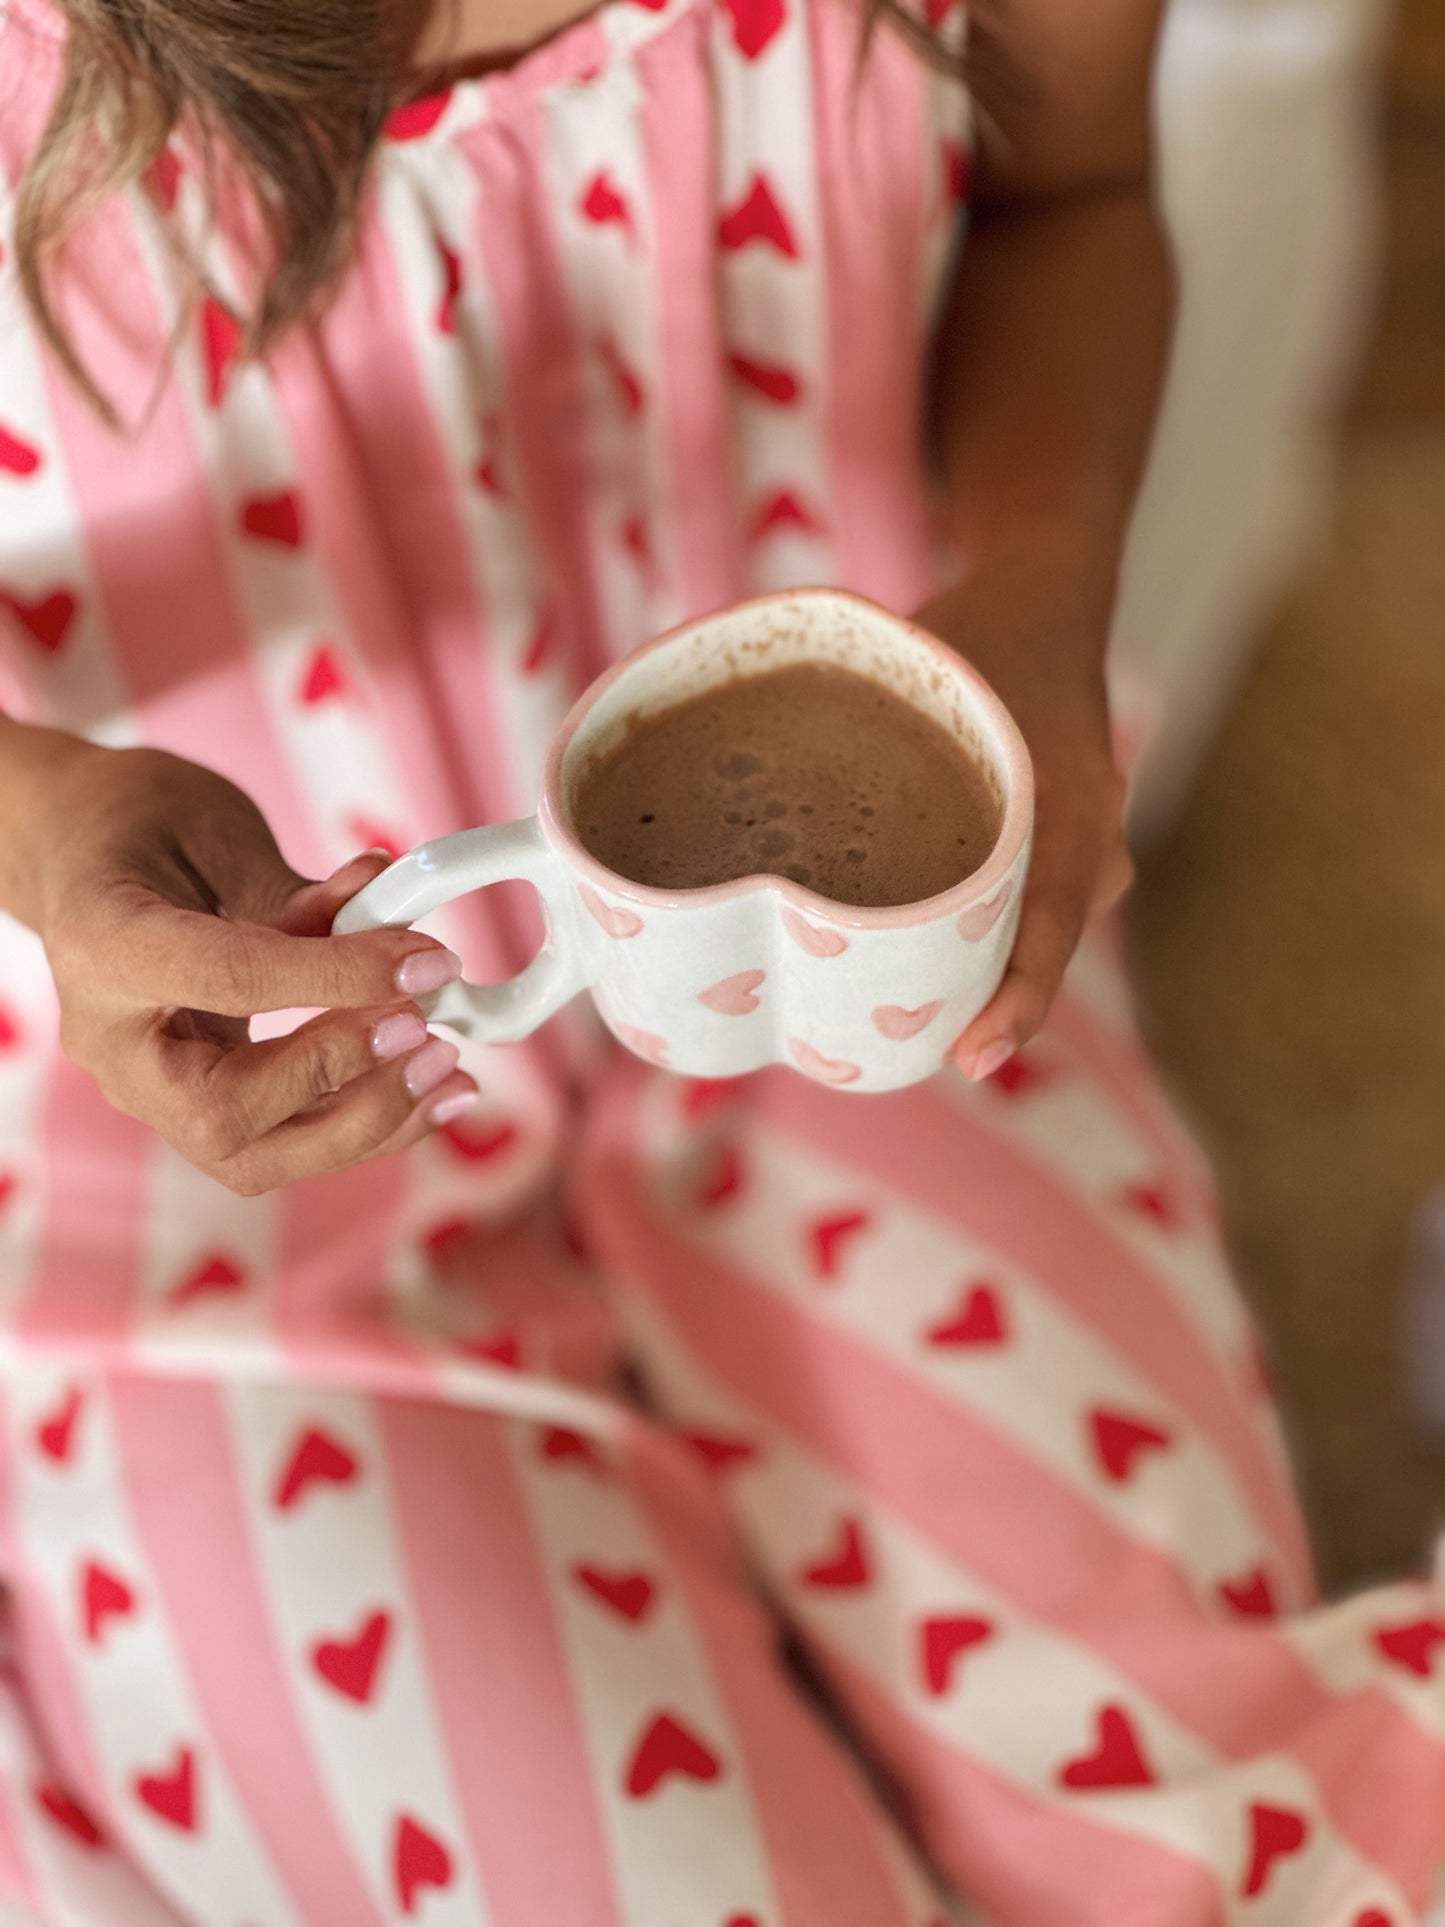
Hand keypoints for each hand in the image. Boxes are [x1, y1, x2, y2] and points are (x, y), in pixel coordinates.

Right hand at [29, 738, 479, 1192]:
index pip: (229, 979)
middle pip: (222, 1114)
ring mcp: (144, 1088)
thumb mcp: (217, 828)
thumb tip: (399, 912)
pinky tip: (429, 1093)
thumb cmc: (144, 826)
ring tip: (450, 1075)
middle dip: (341, 1080)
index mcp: (104, 946)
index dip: (338, 976)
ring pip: (251, 1157)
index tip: (428, 963)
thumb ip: (304, 892)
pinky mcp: (188, 1108)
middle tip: (430, 1033)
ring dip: (366, 1123)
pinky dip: (362, 1126)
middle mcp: (113, 1041)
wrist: (80, 854)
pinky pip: (275, 1146)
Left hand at [913, 568, 1133, 1078]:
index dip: (1014, 1001)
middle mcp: (1091, 851)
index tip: (971, 1056)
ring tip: (880, 1023)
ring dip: (960, 976)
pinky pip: (1013, 921)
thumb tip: (747, 762)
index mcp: (1074, 810)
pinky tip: (891, 965)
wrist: (1049, 604)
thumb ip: (865, 720)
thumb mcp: (928, 670)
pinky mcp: (1052, 866)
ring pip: (1019, 941)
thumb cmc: (984, 638)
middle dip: (966, 1008)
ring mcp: (1080, 864)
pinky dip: (961, 941)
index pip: (1051, 930)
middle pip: (1030, 953)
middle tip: (883, 1050)